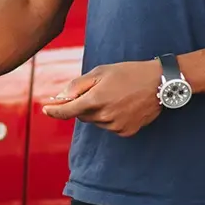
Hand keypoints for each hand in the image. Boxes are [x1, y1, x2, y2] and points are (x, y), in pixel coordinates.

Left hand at [40, 60, 162, 137]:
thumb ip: (77, 86)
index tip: (45, 109)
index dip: (54, 111)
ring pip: (96, 121)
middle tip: (95, 90)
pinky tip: (122, 105)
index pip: (67, 111)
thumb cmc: (128, 73)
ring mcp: (116, 126)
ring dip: (97, 111)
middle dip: (82, 104)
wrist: (159, 83)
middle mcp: (104, 116)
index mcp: (95, 100)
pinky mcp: (126, 132)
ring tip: (114, 95)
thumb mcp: (100, 72)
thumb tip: (60, 97)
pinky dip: (109, 117)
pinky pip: (109, 126)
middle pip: (82, 115)